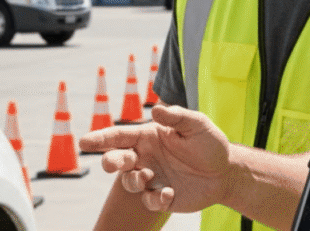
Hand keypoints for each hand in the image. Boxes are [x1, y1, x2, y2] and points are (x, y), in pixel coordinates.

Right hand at [79, 105, 231, 212]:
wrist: (225, 172)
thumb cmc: (209, 143)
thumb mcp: (197, 125)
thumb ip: (177, 117)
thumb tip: (155, 109)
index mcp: (148, 137)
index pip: (119, 136)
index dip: (100, 138)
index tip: (84, 141)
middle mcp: (145, 157)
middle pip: (116, 159)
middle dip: (110, 161)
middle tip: (114, 163)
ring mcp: (152, 178)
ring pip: (128, 182)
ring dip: (134, 180)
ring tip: (148, 176)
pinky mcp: (161, 197)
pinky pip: (149, 200)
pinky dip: (155, 198)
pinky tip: (169, 193)